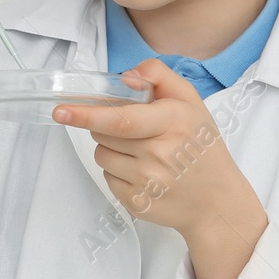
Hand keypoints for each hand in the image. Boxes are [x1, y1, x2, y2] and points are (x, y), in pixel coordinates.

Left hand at [53, 61, 267, 278]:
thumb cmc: (201, 147)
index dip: (87, 114)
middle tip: (132, 129)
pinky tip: (143, 173)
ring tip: (142, 152)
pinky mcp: (135, 202)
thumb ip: (160, 77)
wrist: (217, 201)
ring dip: (112, 148)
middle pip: (103, 133)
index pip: (121, 119)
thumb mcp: (191, 102)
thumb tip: (126, 76)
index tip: (62, 111)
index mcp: (173, 122)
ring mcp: (146, 181)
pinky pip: (107, 177)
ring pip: (101, 154)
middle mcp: (159, 153)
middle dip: (106, 125)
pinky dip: (118, 171)